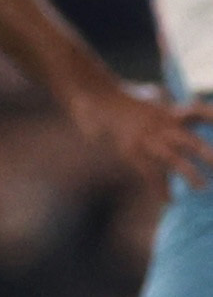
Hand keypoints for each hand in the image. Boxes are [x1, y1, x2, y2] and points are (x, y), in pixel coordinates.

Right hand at [62, 80, 212, 191]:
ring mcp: (145, 137)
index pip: (199, 113)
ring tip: (202, 188)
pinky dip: (159, 187)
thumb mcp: (149, 95)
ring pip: (171, 158)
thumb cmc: (123, 97)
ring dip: (188, 173)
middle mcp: (161, 124)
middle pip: (189, 140)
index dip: (212, 119)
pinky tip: (168, 201)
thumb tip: (170, 98)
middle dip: (204, 153)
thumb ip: (163, 102)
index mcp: (169, 111)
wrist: (95, 96)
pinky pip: (148, 171)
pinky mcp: (130, 149)